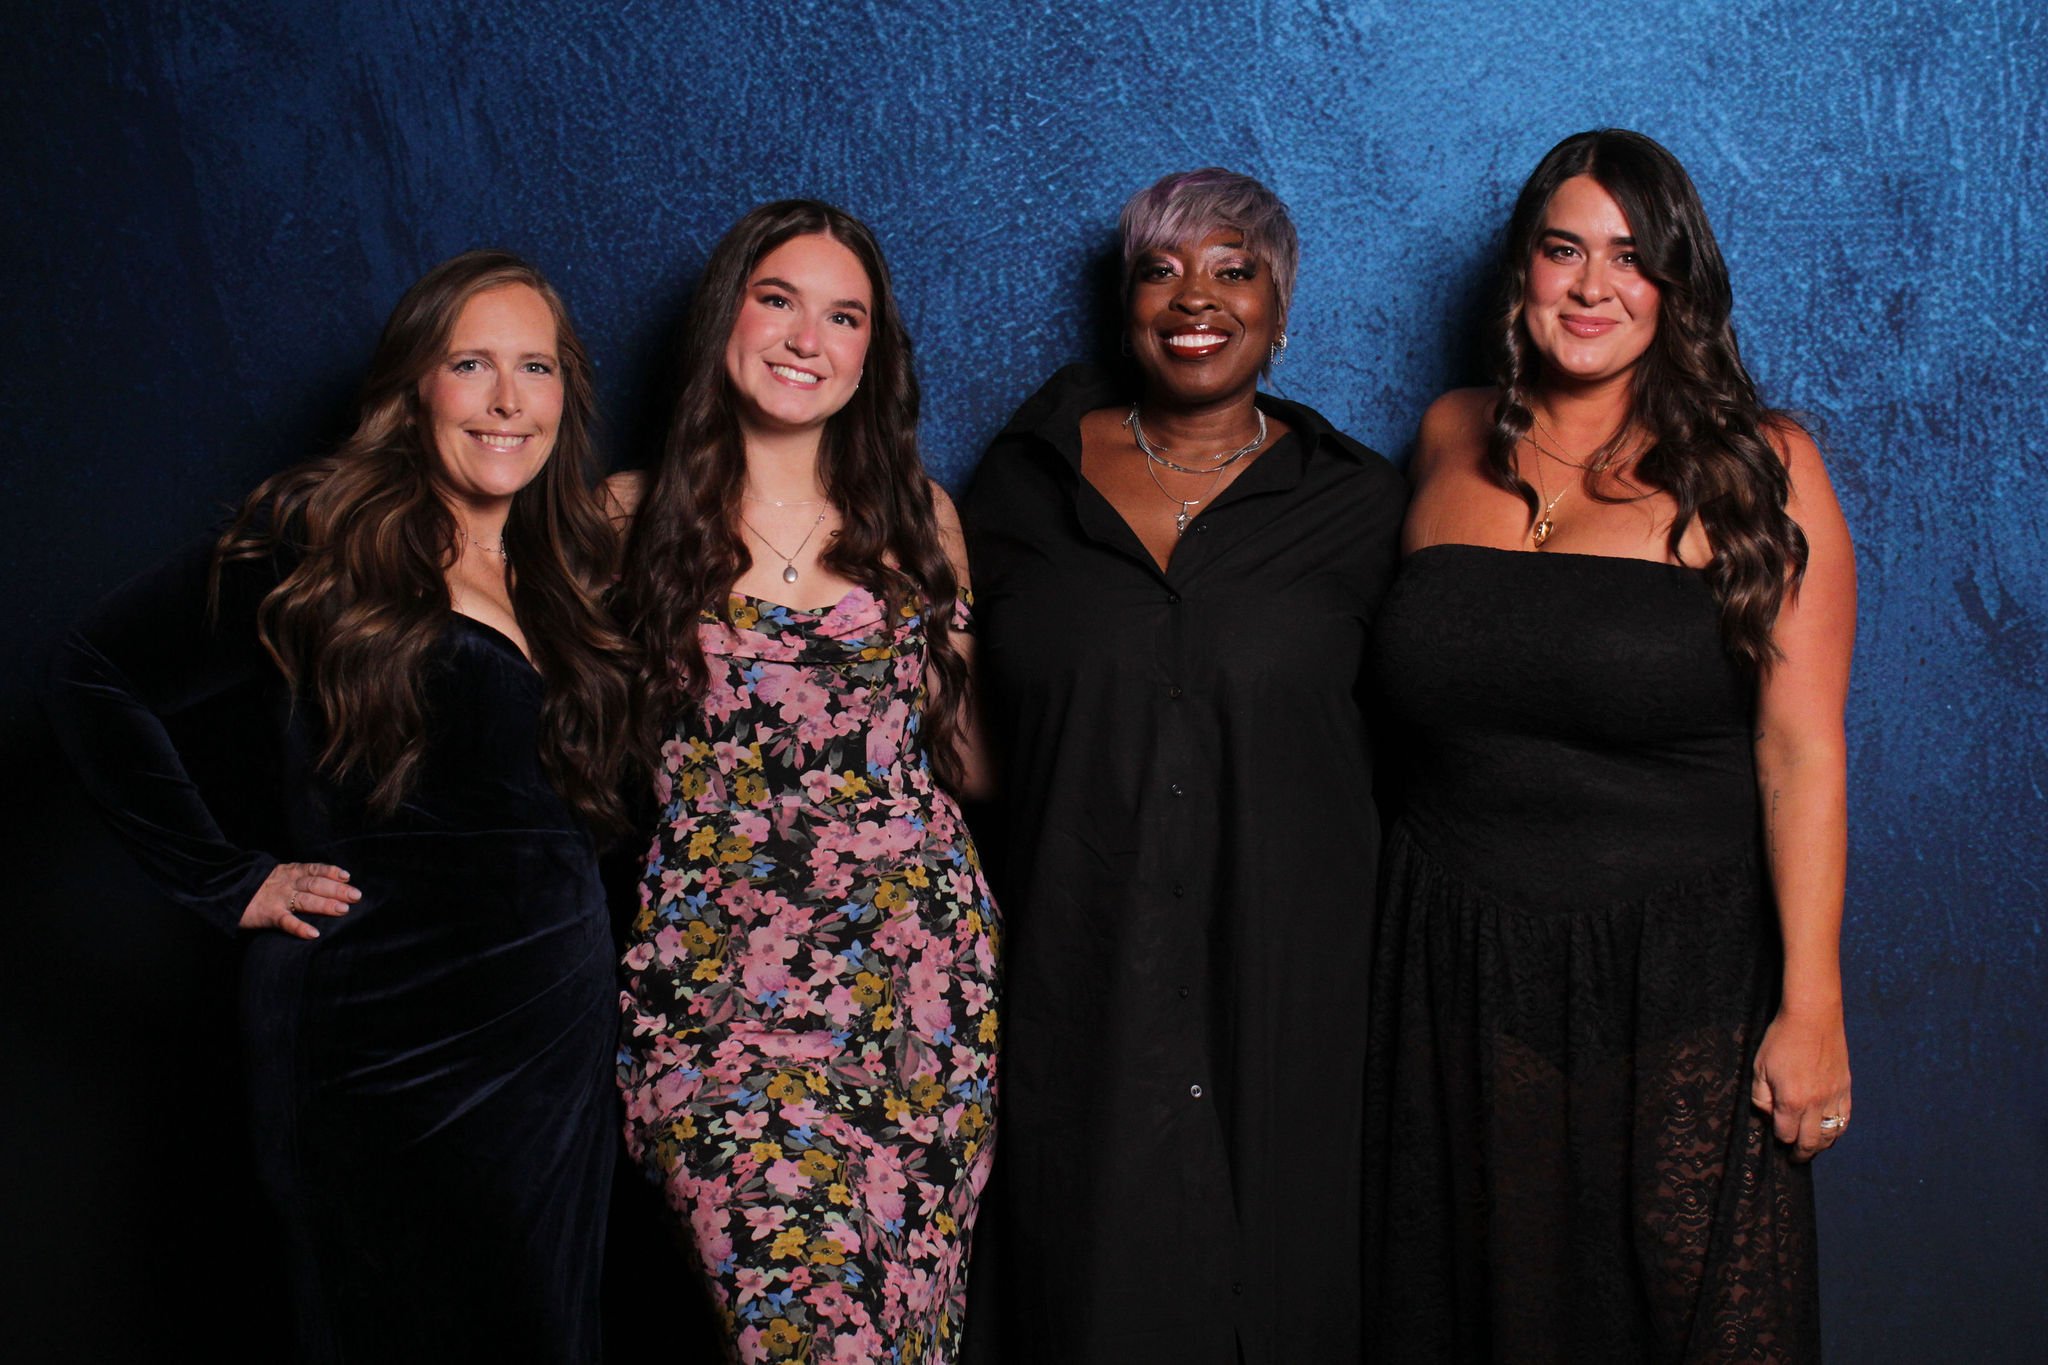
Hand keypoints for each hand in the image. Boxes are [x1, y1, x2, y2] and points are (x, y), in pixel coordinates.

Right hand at [241, 861, 357, 938]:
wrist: (225, 890)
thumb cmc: (256, 886)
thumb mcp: (278, 875)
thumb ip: (298, 878)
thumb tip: (327, 884)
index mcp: (290, 872)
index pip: (314, 869)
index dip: (331, 872)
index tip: (347, 876)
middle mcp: (287, 883)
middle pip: (315, 884)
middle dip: (337, 889)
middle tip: (356, 896)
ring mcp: (278, 898)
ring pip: (305, 900)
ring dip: (325, 904)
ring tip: (343, 910)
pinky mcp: (268, 914)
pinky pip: (286, 921)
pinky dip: (300, 928)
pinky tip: (314, 934)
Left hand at [1750, 1005, 1851, 1161]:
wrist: (1813, 1017)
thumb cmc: (1781, 1039)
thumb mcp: (1759, 1067)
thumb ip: (1760, 1097)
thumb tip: (1767, 1116)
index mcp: (1791, 1100)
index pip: (1786, 1134)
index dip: (1779, 1139)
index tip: (1776, 1139)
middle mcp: (1815, 1104)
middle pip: (1810, 1142)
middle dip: (1801, 1154)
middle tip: (1794, 1158)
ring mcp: (1834, 1097)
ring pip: (1831, 1135)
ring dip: (1820, 1146)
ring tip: (1811, 1148)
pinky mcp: (1846, 1088)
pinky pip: (1845, 1120)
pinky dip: (1837, 1131)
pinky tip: (1830, 1133)